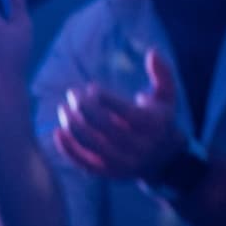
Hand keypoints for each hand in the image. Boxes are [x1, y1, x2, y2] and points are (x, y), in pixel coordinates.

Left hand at [53, 50, 184, 182]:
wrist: (163, 159)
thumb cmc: (159, 120)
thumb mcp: (167, 97)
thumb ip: (163, 74)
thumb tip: (152, 52)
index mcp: (153, 126)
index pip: (124, 111)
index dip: (103, 98)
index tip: (91, 88)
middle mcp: (139, 146)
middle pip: (104, 126)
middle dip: (83, 107)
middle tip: (72, 94)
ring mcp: (123, 162)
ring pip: (91, 143)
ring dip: (72, 124)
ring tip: (63, 108)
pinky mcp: (108, 173)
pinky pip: (84, 162)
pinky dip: (68, 148)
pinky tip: (57, 131)